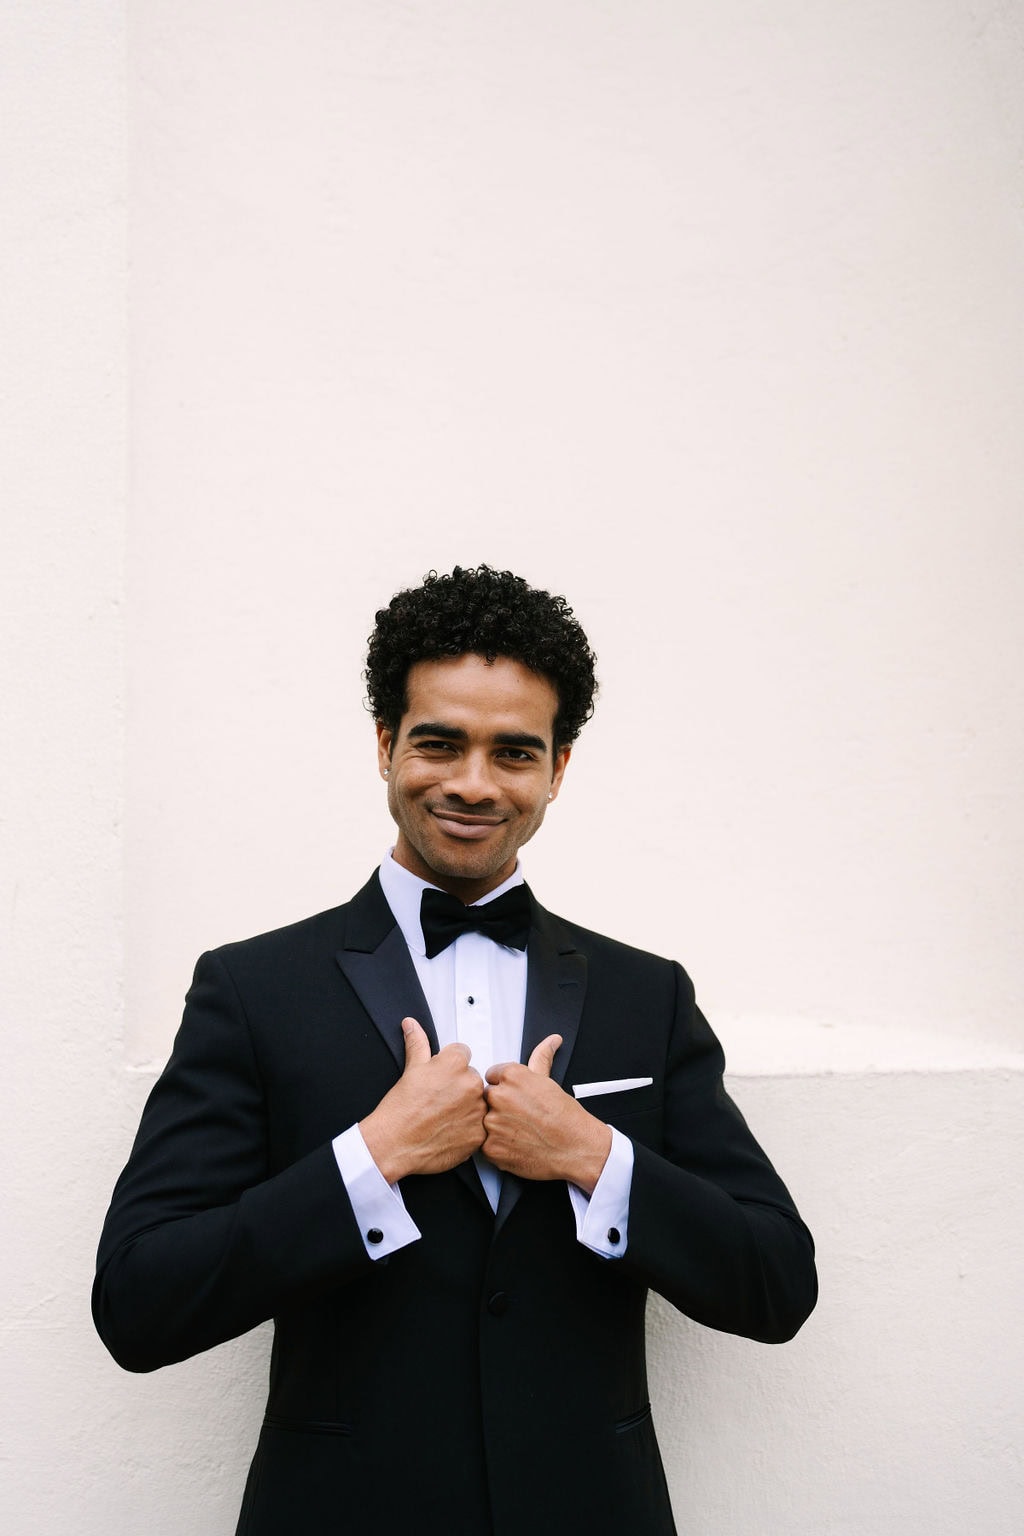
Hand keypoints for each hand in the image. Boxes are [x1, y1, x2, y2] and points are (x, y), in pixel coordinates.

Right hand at [360, 1018, 486, 1182]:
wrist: (394, 1145)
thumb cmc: (401, 1110)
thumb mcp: (410, 1070)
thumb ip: (417, 1043)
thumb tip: (411, 1025)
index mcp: (456, 1064)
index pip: (463, 1054)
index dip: (449, 1067)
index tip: (439, 1080)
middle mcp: (471, 1084)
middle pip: (472, 1078)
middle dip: (459, 1087)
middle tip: (439, 1101)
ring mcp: (477, 1110)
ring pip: (478, 1102)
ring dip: (467, 1107)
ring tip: (443, 1117)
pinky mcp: (479, 1134)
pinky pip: (480, 1126)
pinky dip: (468, 1129)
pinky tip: (449, 1130)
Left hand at [482, 1034, 611, 1193]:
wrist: (575, 1147)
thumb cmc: (564, 1117)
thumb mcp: (549, 1081)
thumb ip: (541, 1057)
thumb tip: (551, 1040)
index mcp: (511, 1076)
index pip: (492, 1076)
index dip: (505, 1089)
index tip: (517, 1099)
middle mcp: (499, 1096)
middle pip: (487, 1098)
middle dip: (500, 1107)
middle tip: (520, 1117)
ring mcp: (493, 1122)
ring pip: (484, 1122)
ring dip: (497, 1127)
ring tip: (520, 1132)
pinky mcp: (491, 1147)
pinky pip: (485, 1145)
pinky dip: (497, 1147)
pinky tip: (515, 1145)